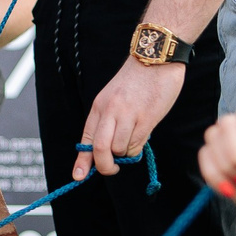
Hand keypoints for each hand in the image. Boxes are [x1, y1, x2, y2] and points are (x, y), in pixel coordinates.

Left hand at [76, 58, 185, 180]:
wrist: (156, 58)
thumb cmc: (137, 81)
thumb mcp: (115, 98)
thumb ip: (110, 121)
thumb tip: (110, 150)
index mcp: (99, 106)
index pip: (87, 138)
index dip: (82, 161)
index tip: (78, 176)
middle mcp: (110, 111)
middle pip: (100, 149)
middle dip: (105, 166)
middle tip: (113, 168)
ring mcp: (127, 115)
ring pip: (120, 149)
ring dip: (126, 153)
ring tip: (134, 139)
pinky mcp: (145, 118)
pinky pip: (137, 144)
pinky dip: (137, 148)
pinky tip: (142, 135)